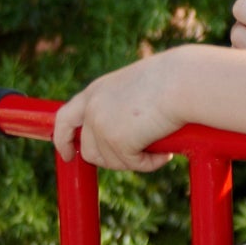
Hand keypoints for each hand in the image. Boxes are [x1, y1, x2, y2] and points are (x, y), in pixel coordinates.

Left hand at [53, 53, 186, 172]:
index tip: (67, 154)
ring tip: (159, 149)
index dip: (62, 139)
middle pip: (88, 150)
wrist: (183, 81)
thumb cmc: (172, 80)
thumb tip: (128, 132)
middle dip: (107, 160)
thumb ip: (122, 107)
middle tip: (129, 161)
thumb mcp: (136, 88)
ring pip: (111, 162)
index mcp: (95, 92)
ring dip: (134, 161)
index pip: (64, 119)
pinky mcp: (118, 141)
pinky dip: (151, 163)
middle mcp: (92, 108)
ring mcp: (102, 126)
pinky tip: (165, 154)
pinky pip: (133, 164)